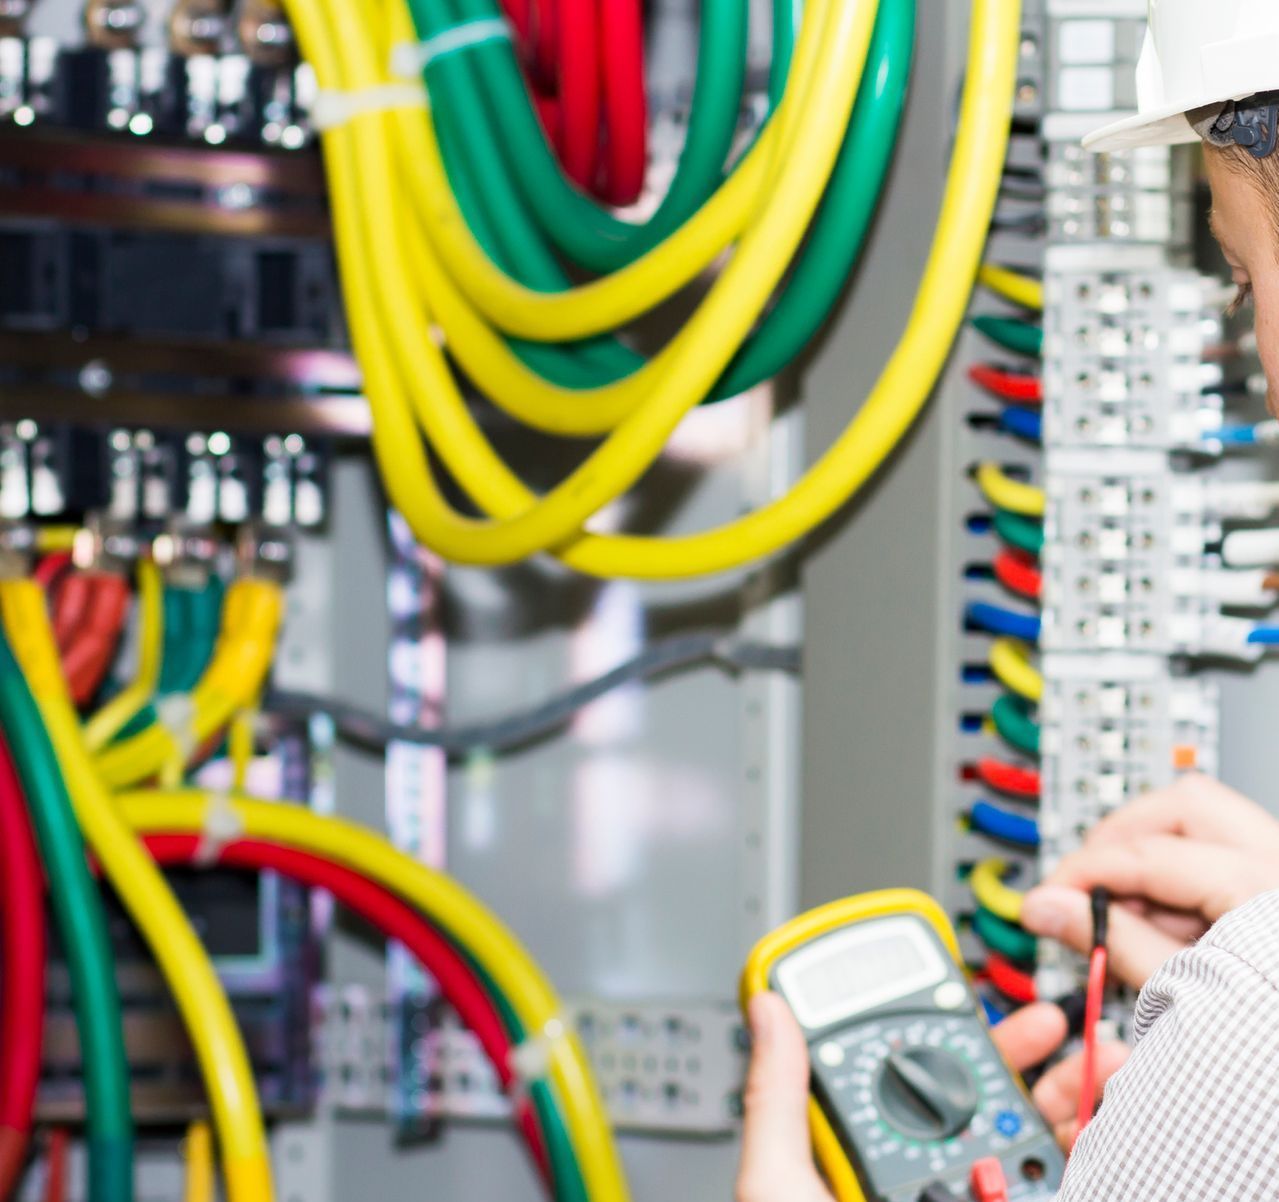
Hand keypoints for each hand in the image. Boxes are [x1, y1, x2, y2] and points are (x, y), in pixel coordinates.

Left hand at [735, 994, 1123, 1201]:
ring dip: (1063, 1105)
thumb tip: (766, 1011)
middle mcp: (917, 1188)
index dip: (935, 1029)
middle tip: (1050, 1026)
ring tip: (1090, 1071)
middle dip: (1018, 1060)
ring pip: (1023, 1149)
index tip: (964, 994)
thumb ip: (777, 1099)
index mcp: (857, 1164)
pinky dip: (1081, 1157)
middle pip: (974, 1106)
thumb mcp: (780, 1185)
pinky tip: (1097, 1133)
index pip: (900, 1078)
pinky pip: (1052, 1184)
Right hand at [1020, 775, 1278, 987]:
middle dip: (1124, 837)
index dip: (1084, 871)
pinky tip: (1169, 925)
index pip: (1147, 853)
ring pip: (1203, 820)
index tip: (1049, 895)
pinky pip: (1222, 850)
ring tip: (1134, 917)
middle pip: (1182, 806)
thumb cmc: (1270, 1036)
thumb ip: (1111, 940)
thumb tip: (1049, 908)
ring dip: (1152, 856)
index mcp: (1260, 886)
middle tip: (1087, 880)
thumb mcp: (1184, 991)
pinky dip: (1182, 877)